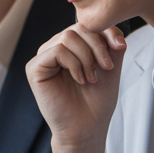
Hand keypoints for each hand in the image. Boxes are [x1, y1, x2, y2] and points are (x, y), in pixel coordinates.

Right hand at [27, 25, 125, 147]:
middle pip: (77, 28)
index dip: (104, 33)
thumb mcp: (110, 66)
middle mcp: (54, 48)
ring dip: (86, 57)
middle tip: (105, 67)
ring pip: (67, 37)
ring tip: (91, 78)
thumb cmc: (97, 100)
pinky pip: (57, 51)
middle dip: (97, 46)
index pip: (86, 25)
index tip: (119, 49)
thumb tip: (113, 25)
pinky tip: (80, 79)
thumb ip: (111, 43)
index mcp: (71, 46)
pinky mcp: (34, 68)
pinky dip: (74, 64)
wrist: (87, 127)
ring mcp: (43, 57)